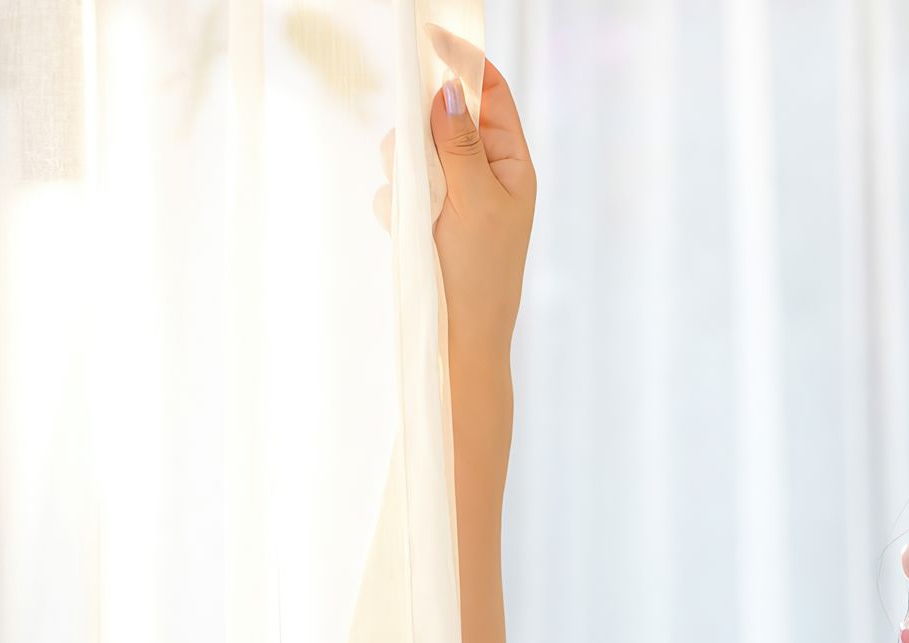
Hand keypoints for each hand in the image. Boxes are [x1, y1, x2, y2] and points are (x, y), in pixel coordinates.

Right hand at [372, 38, 536, 356]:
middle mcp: (483, 171)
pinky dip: (397, 201)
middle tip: (416, 154)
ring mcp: (453, 193)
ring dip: (406, 170)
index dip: (462, 62)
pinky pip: (399, 186)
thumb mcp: (474, 201)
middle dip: (423, 129)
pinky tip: (407, 228)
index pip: (489, 91)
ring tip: (417, 208)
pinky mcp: (428, 214)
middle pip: (442, 113)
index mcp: (510, 162)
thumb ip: (460, 143)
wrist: (462, 338)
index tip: (430, 38)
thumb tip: (446, 88)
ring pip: (415, 148)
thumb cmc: (480, 274)